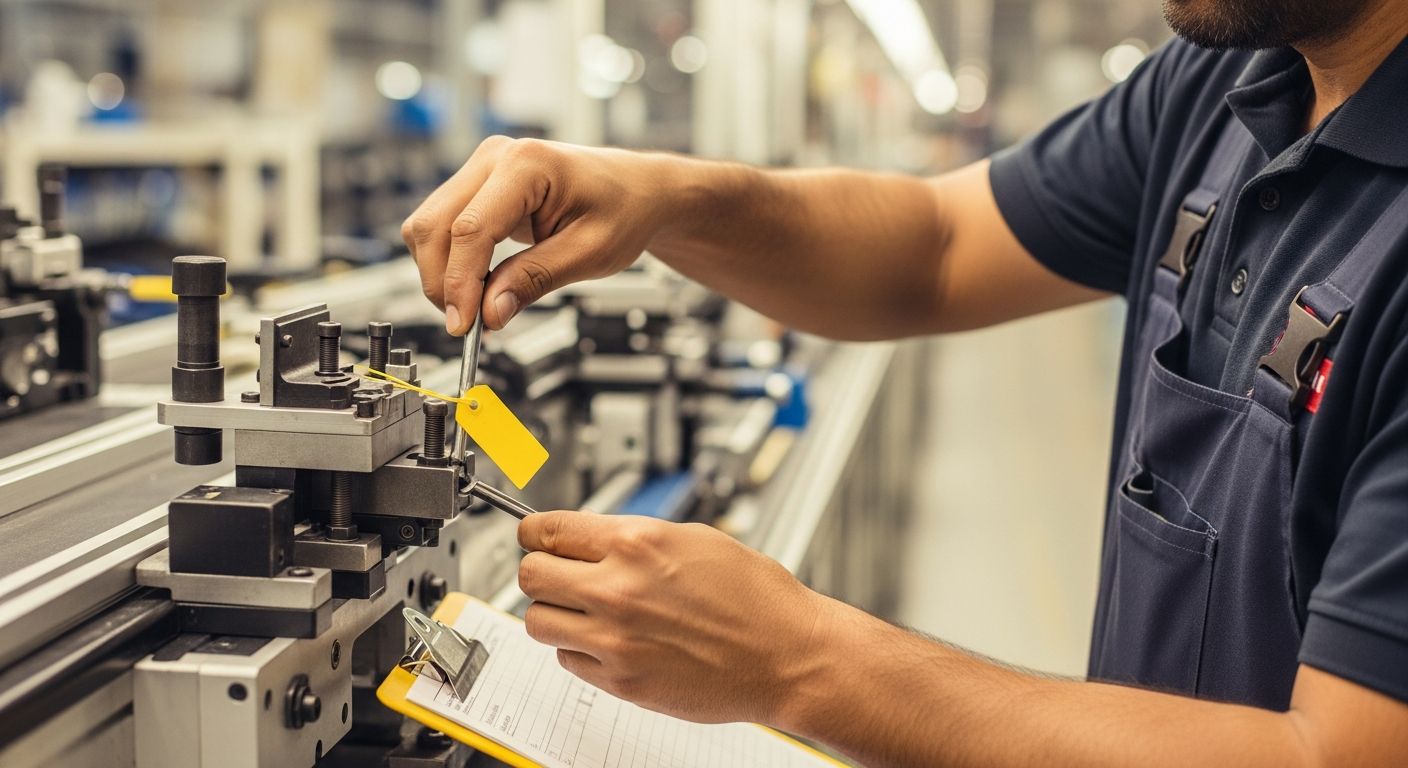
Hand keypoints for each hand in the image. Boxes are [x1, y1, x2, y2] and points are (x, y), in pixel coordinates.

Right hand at [401, 137, 676, 334]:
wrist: (636, 190)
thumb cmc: (623, 210)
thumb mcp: (589, 254)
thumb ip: (534, 280)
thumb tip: (488, 314)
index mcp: (527, 164)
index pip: (471, 229)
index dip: (459, 283)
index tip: (463, 326)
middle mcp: (495, 157)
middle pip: (434, 225)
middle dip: (441, 282)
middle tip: (467, 326)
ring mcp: (482, 168)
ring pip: (428, 226)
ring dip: (441, 273)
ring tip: (477, 307)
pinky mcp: (477, 186)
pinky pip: (442, 226)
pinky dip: (450, 262)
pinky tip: (478, 285)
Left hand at [516, 510, 830, 724]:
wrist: (788, 654)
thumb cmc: (755, 597)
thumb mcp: (694, 539)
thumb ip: (633, 537)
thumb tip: (589, 537)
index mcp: (636, 543)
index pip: (547, 530)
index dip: (534, 532)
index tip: (534, 536)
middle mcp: (617, 589)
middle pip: (529, 575)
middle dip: (540, 570)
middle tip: (556, 573)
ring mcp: (615, 639)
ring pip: (538, 621)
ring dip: (554, 613)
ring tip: (583, 611)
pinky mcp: (621, 681)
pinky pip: (568, 660)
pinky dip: (579, 649)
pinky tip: (609, 641)